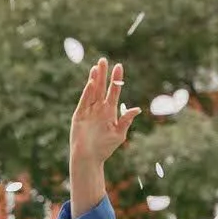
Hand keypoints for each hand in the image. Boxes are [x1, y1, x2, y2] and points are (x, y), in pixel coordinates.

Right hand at [67, 57, 140, 206]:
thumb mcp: (119, 134)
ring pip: (92, 91)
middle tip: (104, 60)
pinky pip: (84, 101)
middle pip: (102, 88)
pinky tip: (91, 83)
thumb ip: (126, 120)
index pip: (114, 91)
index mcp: (109, 111)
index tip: (119, 66)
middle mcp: (99, 109)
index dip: (116, 79)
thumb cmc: (105, 148)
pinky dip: (87, 92)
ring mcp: (88, 111)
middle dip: (103, 74)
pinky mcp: (79, 115)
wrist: (89, 158)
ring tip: (96, 66)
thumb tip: (137, 109)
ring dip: (94, 79)